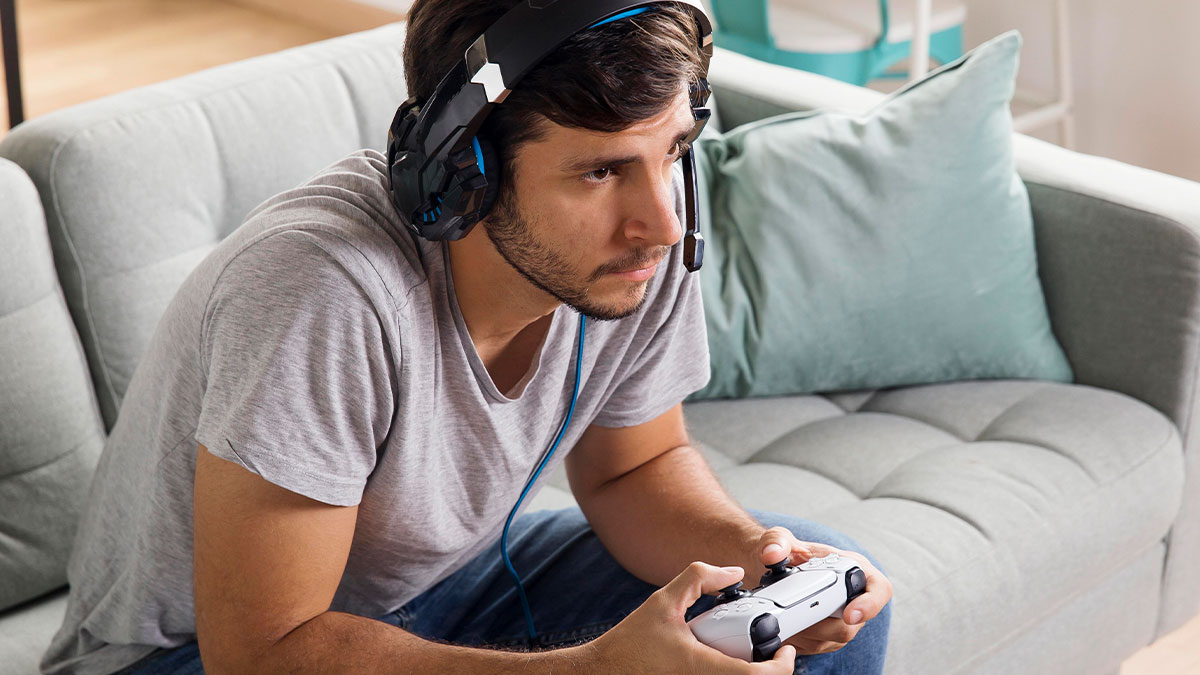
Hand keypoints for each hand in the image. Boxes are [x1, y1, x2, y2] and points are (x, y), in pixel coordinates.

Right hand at [581, 562, 796, 673]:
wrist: (605, 672)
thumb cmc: (632, 642)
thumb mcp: (664, 600)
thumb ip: (699, 578)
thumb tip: (733, 572)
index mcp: (704, 667)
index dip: (783, 667)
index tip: (787, 650)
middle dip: (771, 669)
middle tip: (772, 649)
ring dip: (753, 672)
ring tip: (751, 654)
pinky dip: (735, 673)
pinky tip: (728, 661)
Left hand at [752, 528, 892, 655]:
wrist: (774, 569)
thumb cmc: (787, 552)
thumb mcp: (779, 537)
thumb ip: (776, 541)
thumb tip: (771, 555)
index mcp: (854, 568)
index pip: (879, 590)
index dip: (869, 605)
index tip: (848, 614)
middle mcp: (853, 597)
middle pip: (851, 624)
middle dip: (820, 623)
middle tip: (794, 614)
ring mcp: (842, 620)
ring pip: (833, 639)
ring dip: (806, 633)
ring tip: (784, 617)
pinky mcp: (827, 636)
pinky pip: (817, 647)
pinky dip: (799, 640)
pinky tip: (785, 626)